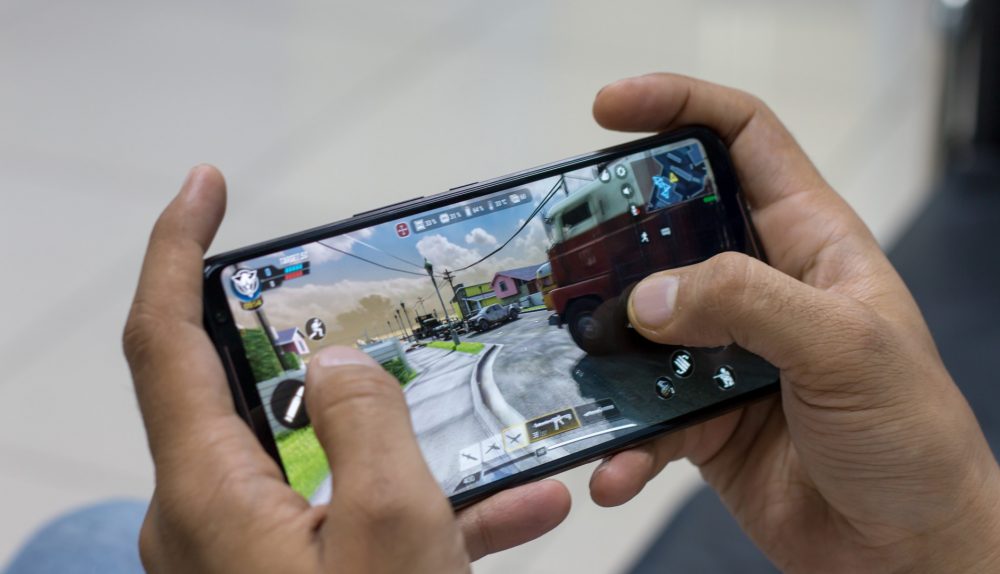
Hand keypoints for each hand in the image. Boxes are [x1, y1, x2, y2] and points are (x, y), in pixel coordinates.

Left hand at [123, 167, 570, 572]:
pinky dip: (426, 511)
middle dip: (327, 352)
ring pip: (329, 466)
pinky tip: (516, 510)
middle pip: (254, 396)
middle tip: (383, 316)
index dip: (175, 247)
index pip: (162, 335)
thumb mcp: (393, 531)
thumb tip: (339, 362)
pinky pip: (358, 525)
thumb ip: (366, 422)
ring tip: (488, 427)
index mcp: (208, 496)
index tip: (205, 183)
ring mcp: (252, 560)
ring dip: (410, 444)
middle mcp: (212, 521)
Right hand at [588, 74, 999, 572]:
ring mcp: (725, 352)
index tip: (610, 108)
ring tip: (576, 363)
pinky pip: (643, 413)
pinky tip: (616, 466)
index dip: (678, 108)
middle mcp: (760, 287)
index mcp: (810, 242)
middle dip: (614, 234)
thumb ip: (747, 304)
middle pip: (670, 228)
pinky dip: (623, 440)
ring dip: (604, 347)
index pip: (743, 140)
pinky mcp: (702, 415)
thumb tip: (650, 296)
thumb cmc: (911, 439)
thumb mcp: (846, 348)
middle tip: (565, 250)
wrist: (902, 551)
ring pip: (642, 324)